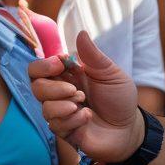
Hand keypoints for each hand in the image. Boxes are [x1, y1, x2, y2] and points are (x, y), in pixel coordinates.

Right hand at [29, 30, 142, 162]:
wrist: (129, 127)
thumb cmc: (119, 97)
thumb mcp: (110, 73)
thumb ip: (93, 56)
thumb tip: (81, 33)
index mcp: (69, 75)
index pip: (39, 68)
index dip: (43, 65)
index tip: (60, 64)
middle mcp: (60, 93)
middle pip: (36, 86)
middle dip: (53, 88)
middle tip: (75, 90)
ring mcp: (61, 113)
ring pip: (45, 107)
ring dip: (64, 105)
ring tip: (83, 103)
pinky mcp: (64, 131)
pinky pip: (56, 125)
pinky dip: (73, 120)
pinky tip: (87, 117)